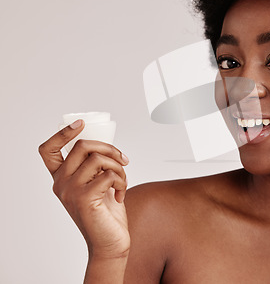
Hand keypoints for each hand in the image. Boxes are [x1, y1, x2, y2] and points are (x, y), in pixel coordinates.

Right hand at [39, 120, 129, 258]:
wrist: (110, 241)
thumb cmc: (106, 213)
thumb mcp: (98, 183)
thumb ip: (96, 166)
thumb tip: (106, 146)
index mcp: (61, 178)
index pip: (48, 150)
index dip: (62, 133)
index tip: (80, 124)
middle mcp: (60, 183)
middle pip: (82, 146)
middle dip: (109, 148)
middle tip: (123, 161)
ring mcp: (70, 191)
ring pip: (98, 158)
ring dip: (118, 167)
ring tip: (122, 181)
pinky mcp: (84, 199)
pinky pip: (109, 174)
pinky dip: (122, 181)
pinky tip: (120, 194)